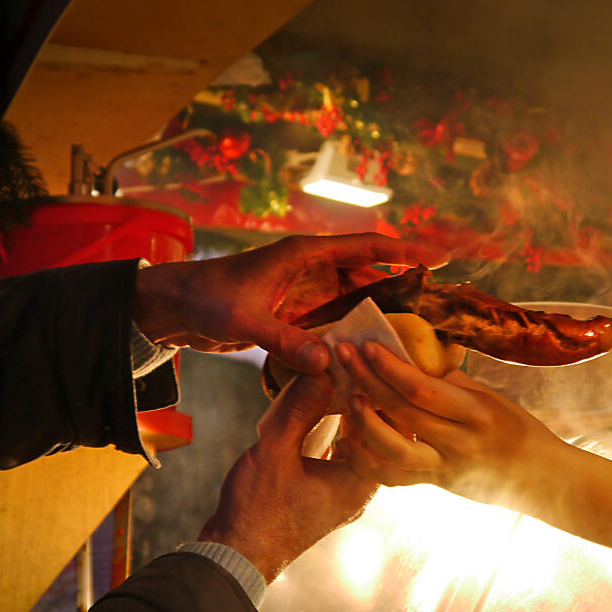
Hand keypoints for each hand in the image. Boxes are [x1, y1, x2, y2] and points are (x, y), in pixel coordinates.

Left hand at [133, 233, 448, 373]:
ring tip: (406, 341)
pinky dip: (348, 337)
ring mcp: (304, 293)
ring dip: (374, 319)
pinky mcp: (294, 314)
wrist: (171, 307)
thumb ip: (284, 340)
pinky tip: (364, 358)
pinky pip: (332, 324)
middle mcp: (310, 270)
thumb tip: (328, 365)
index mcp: (304, 254)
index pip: (366, 246)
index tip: (440, 257)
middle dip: (398, 292)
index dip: (405, 250)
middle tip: (432, 315)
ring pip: (352, 303)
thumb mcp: (244, 319)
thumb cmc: (203, 298)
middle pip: (367, 276)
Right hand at [196, 373, 377, 582]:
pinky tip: (321, 413)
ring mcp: (342, 497)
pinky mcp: (324, 497)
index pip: (388, 429)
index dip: (378, 393)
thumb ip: (301, 409)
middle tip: (353, 366)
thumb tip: (323, 370)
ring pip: (358, 448)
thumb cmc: (256, 511)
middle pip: (376, 437)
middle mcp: (358, 492)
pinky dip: (335, 434)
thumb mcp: (275, 450)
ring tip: (338, 382)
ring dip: (349, 417)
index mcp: (358, 483)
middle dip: (365, 401)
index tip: (365, 363)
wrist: (235, 558)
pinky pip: (341, 459)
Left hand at [335, 341, 559, 507]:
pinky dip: (366, 460)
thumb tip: (416, 360)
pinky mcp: (436, 486)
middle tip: (343, 356)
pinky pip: (393, 477)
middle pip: (402, 412)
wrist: (541, 480)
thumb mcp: (493, 399)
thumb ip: (454, 383)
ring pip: (393, 452)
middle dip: (367, 380)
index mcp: (477, 412)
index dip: (390, 366)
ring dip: (363, 424)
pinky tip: (348, 441)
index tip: (367, 345)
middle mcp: (460, 442)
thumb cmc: (519, 430)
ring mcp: (446, 468)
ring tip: (348, 399)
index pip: (423, 388)